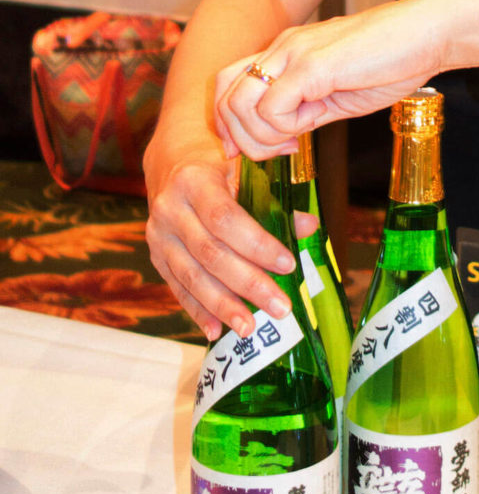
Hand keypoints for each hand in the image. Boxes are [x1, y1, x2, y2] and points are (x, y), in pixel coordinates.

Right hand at [144, 134, 295, 342]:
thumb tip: (307, 227)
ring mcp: (158, 236)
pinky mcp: (155, 257)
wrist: (170, 162)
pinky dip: (197, 311)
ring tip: (251, 328)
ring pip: (192, 277)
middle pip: (211, 254)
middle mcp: (170, 209)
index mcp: (193, 180)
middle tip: (281, 307)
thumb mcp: (244, 167)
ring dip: (223, 306)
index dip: (257, 244)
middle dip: (248, 284)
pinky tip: (216, 331)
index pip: (226, 218)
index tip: (288, 264)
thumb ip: (275, 197)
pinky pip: (177, 288)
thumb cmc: (217, 163)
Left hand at [213, 0, 456, 160]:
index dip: (234, 124)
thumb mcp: (338, 91)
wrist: (429, 33)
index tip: (268, 148)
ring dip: (261, 137)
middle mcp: (282, 48)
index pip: (227, 85)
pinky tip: (309, 131)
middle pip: (223, 95)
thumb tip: (284, 136)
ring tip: (295, 142)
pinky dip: (283, 131)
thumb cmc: (394, 60)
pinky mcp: (312, 66)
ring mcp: (293, 54)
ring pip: (238, 105)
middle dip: (242, 138)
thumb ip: (307, 108)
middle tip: (279, 151)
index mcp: (286, 52)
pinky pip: (271, 109)